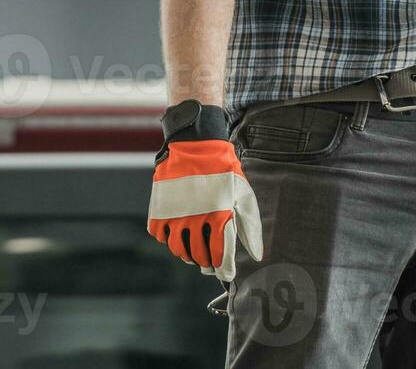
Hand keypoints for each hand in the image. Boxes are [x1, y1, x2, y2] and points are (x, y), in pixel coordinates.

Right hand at [147, 100, 262, 280]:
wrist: (196, 144)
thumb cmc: (224, 171)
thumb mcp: (244, 196)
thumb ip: (251, 228)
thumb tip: (256, 256)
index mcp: (219, 215)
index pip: (220, 255)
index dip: (224, 268)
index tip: (225, 271)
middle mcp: (195, 217)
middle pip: (199, 256)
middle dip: (207, 262)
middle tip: (210, 260)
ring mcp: (174, 213)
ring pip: (178, 249)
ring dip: (187, 254)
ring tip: (194, 250)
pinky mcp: (158, 207)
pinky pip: (159, 235)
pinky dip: (167, 238)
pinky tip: (177, 232)